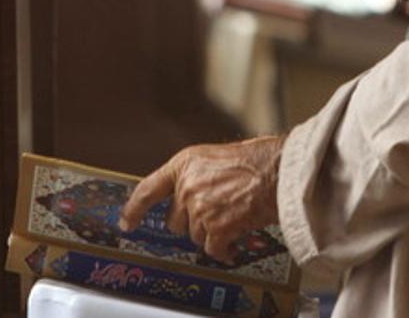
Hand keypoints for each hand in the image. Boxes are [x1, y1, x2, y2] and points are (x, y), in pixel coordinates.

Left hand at [118, 136, 284, 263]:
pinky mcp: (216, 227)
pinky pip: (212, 248)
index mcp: (186, 164)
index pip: (148, 189)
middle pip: (175, 221)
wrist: (281, 171)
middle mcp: (188, 186)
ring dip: (212, 235)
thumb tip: (191, 198)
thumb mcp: (219, 157)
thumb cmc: (260, 160)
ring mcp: (200, 207)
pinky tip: (234, 245)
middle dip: (193, 223)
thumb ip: (199, 176)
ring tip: (233, 222)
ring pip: (195, 236)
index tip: (126, 223)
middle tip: (216, 216)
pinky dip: (223, 250)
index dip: (134, 210)